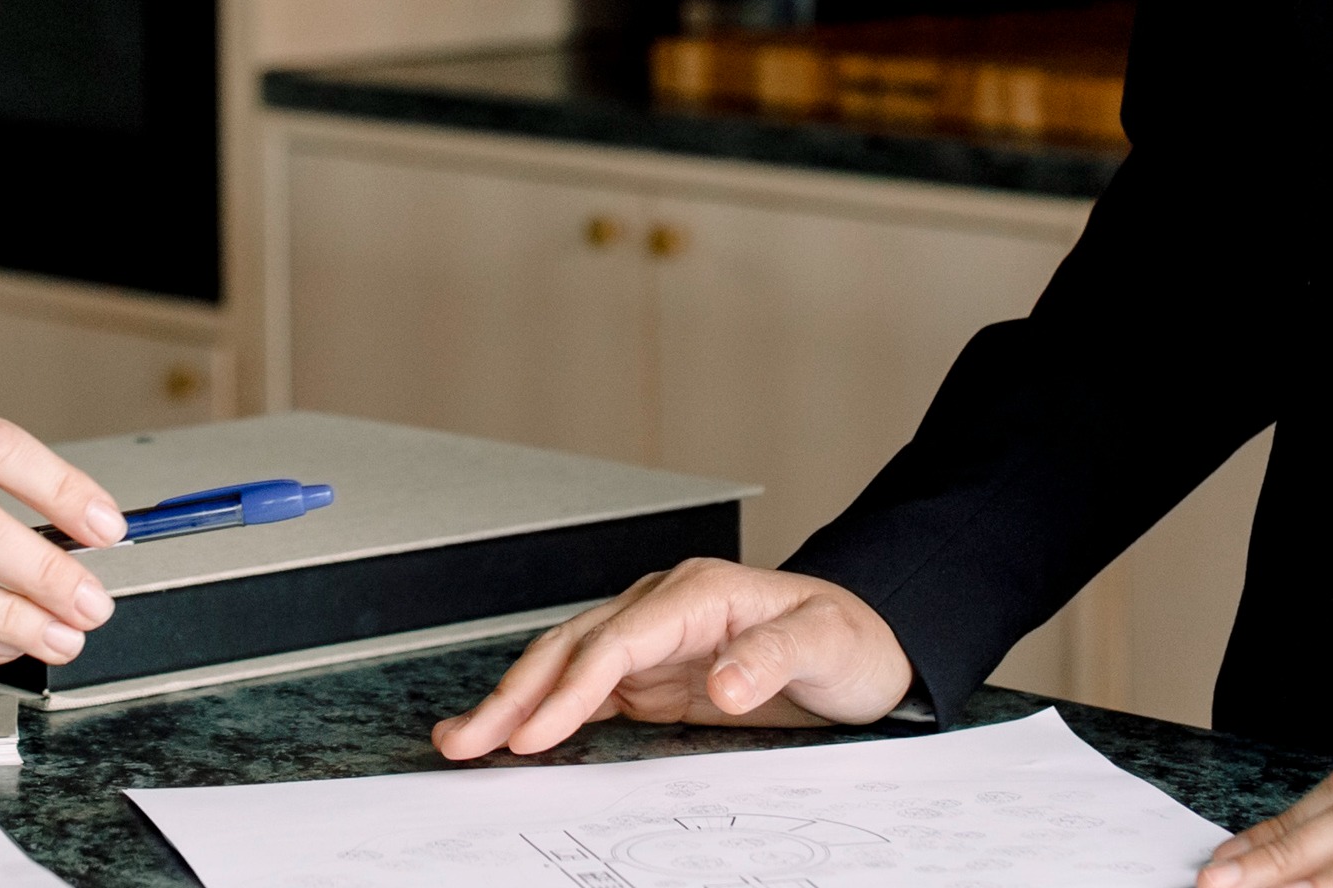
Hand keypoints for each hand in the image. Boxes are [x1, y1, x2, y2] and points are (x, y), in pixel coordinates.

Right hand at [428, 559, 914, 758]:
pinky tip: (512, 734)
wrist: (870, 643)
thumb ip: (770, 659)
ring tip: (462, 738)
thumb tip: (719, 682)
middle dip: (512, 695)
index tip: (534, 732)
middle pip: (572, 650)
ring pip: (566, 668)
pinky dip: (545, 713)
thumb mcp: (825, 643)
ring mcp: (653, 641)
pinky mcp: (654, 674)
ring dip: (513, 702)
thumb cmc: (850, 638)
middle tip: (464, 739)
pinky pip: (588, 692)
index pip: (616, 642)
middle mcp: (663, 609)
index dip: (570, 689)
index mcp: (696, 593)